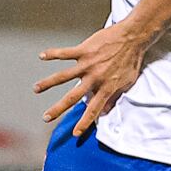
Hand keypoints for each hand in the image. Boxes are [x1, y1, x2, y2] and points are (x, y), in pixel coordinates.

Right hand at [33, 22, 151, 136]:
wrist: (133, 37)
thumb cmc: (131, 59)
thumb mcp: (128, 82)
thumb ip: (115, 96)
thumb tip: (106, 111)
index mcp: (106, 87)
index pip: (93, 110)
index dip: (84, 123)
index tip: (75, 134)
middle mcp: (94, 78)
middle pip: (72, 97)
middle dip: (58, 109)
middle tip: (45, 117)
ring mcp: (87, 64)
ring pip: (63, 76)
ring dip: (48, 83)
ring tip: (36, 89)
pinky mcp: (84, 50)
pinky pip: (65, 53)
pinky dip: (53, 54)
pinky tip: (42, 56)